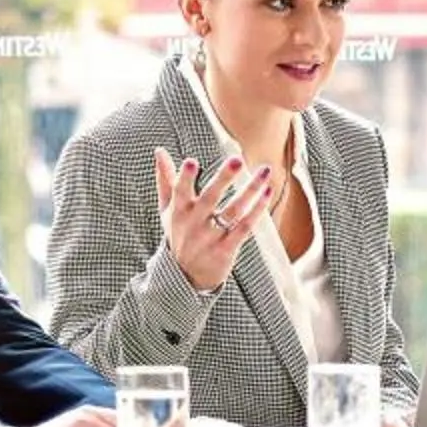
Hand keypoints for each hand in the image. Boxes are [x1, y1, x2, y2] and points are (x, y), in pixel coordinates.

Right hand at [155, 148, 277, 292]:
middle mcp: (194, 224)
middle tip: (237, 160)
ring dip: (250, 190)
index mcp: (179, 211)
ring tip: (264, 171)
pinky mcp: (226, 249)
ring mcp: (211, 237)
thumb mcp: (168, 209)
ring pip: (233, 210)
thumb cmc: (179, 234)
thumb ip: (165, 179)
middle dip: (223, 179)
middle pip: (210, 198)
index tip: (190, 161)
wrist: (186, 276)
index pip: (180, 192)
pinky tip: (266, 193)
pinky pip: (244, 227)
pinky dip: (256, 211)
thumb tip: (159, 150)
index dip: (184, 177)